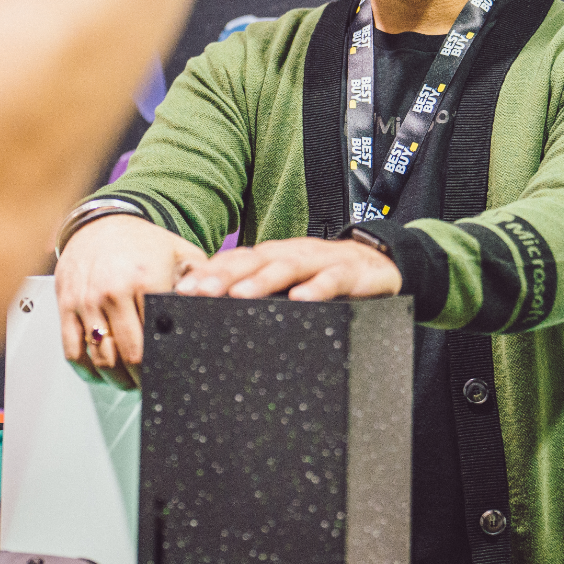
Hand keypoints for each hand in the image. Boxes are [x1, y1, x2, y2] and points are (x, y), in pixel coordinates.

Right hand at [55, 214, 207, 387]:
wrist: (101, 223)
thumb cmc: (144, 243)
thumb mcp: (181, 254)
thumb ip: (201, 281)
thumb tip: (219, 308)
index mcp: (144, 280)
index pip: (153, 341)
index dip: (162, 364)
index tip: (168, 373)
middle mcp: (112, 292)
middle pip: (127, 356)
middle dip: (141, 378)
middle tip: (150, 383)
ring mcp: (86, 301)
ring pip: (99, 359)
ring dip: (115, 379)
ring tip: (128, 381)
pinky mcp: (65, 305)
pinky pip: (72, 351)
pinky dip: (86, 370)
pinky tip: (100, 372)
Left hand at [176, 237, 401, 300]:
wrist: (382, 263)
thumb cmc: (328, 276)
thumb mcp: (292, 282)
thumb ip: (262, 293)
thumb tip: (217, 309)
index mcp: (275, 256)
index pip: (235, 261)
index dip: (208, 273)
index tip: (181, 290)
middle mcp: (294, 253)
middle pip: (254, 260)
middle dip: (224, 276)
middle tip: (198, 292)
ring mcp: (322, 261)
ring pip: (288, 266)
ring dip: (262, 280)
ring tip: (239, 295)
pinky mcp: (352, 272)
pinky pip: (334, 279)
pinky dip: (318, 288)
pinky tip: (302, 299)